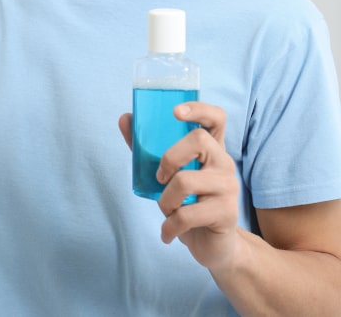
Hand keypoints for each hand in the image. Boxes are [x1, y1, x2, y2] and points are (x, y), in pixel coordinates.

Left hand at [119, 102, 239, 271]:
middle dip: (168, 159)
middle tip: (160, 179)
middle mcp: (225, 163)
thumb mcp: (166, 175)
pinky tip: (167, 233)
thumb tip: (125, 118)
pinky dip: (169, 226)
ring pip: (185, 181)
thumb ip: (146, 148)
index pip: (215, 118)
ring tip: (168, 211)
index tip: (176, 112)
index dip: (199, 109)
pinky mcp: (227, 213)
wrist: (212, 245)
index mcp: (212, 150)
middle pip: (198, 140)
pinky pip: (186, 214)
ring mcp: (229, 187)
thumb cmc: (188, 204)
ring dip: (165, 201)